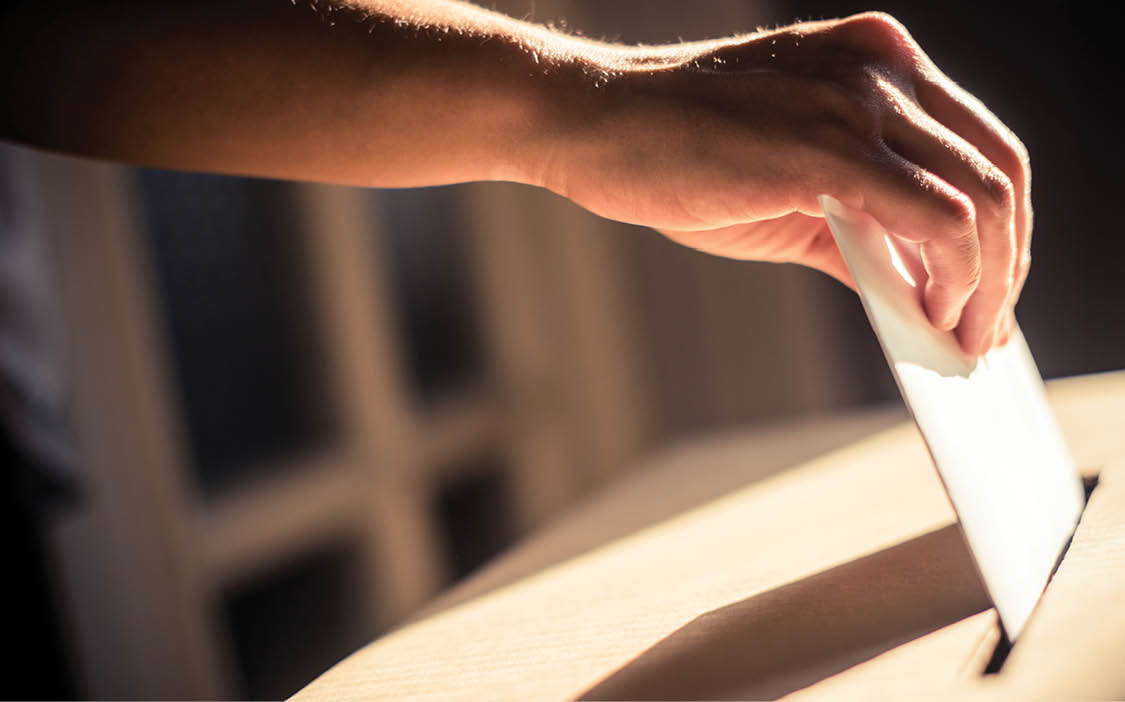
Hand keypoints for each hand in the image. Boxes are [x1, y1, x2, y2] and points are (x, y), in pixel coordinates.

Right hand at [537, 12, 1029, 354]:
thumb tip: (921, 296)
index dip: (1001, 229)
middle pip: (998, 170)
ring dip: (986, 284)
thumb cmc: (675, 151)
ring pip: (980, 198)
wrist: (592, 123)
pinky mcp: (828, 145)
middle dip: (1006, 265)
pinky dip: (950, 280)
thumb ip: (858, 229)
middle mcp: (881, 67)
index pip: (978, 146)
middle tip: (985, 329)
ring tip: (961, 337)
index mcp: (877, 62)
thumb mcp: (787, 187)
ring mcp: (858, 99)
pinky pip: (934, 220)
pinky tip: (930, 318)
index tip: (992, 293)